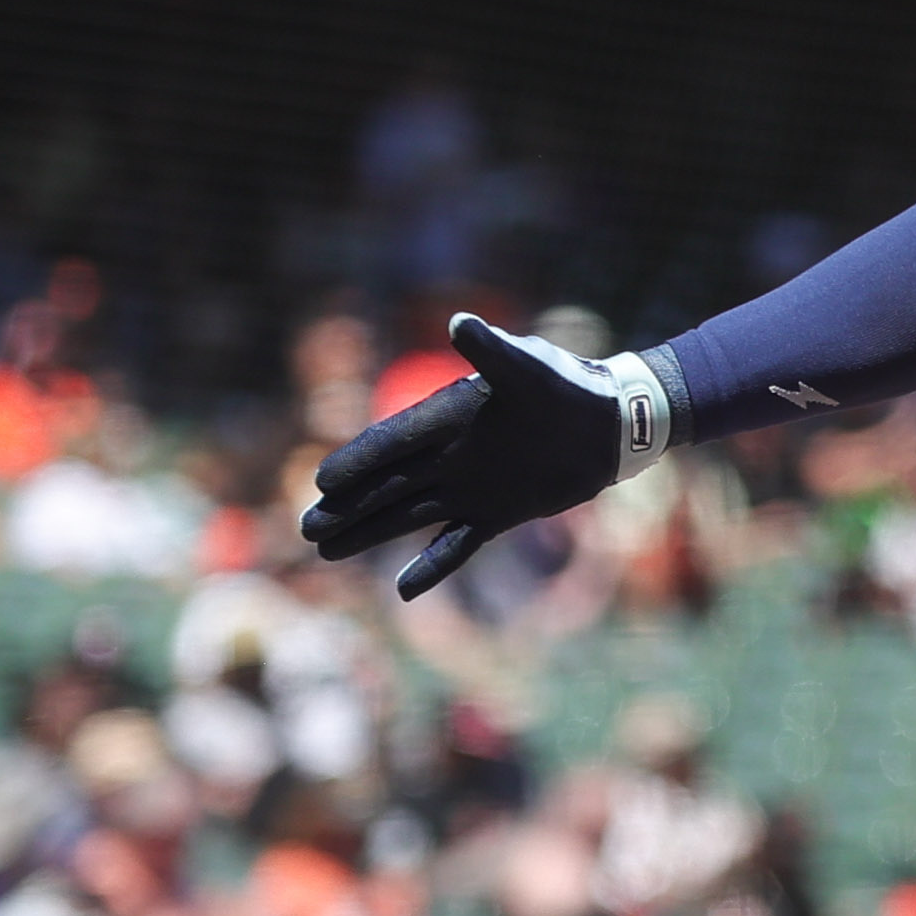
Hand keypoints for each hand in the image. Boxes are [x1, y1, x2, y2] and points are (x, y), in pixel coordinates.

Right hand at [298, 313, 662, 596]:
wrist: (609, 420)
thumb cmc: (568, 385)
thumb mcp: (529, 366)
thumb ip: (492, 351)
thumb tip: (461, 323)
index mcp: (447, 417)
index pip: (390, 443)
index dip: (357, 462)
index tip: (323, 482)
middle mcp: (449, 455)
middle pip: (386, 485)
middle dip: (347, 507)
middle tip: (307, 528)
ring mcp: (470, 487)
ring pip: (407, 516)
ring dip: (370, 534)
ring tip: (326, 552)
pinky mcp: (497, 513)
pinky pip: (457, 544)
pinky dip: (433, 566)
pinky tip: (404, 591)